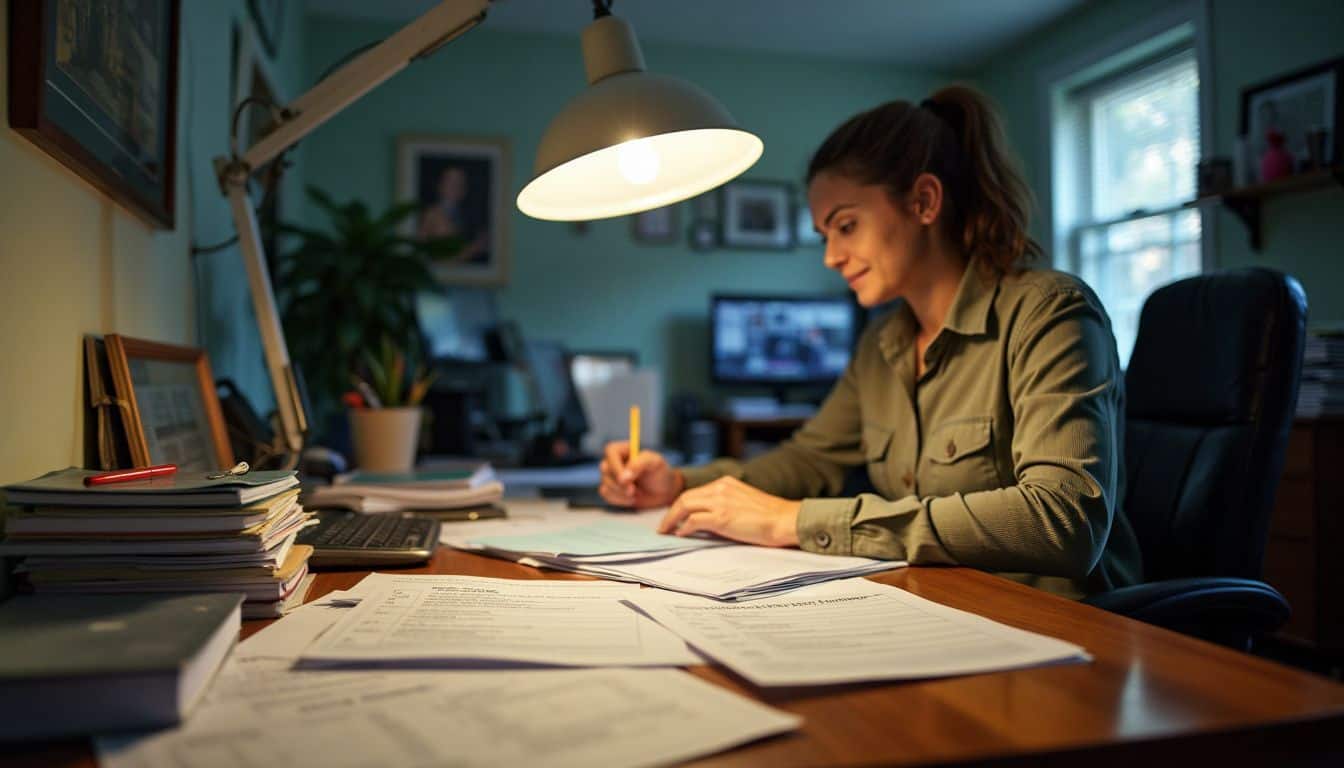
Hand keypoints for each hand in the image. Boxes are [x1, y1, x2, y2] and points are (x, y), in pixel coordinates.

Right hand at [598, 441, 683, 508]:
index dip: (615, 465)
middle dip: (618, 482)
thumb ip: (640, 464)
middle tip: (632, 490)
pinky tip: (632, 499)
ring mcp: (611, 475)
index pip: (611, 451)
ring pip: (605, 483)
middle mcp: (615, 460)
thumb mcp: (655, 463)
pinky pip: (606, 494)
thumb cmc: (660, 472)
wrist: (663, 491)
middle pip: (605, 468)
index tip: (624, 479)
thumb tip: (623, 477)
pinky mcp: (610, 489)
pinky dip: (619, 499)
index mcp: (624, 449)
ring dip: (620, 492)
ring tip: (636, 494)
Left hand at [658, 476, 800, 546]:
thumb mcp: (743, 503)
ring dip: (672, 519)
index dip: (681, 505)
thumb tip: (706, 521)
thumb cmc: (769, 517)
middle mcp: (721, 488)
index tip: (674, 516)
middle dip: (670, 512)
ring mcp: (720, 501)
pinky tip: (681, 534)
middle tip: (663, 526)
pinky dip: (684, 527)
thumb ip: (725, 505)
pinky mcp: (722, 517)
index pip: (695, 492)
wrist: (784, 520)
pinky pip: (694, 520)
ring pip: (685, 505)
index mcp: (726, 483)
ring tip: (666, 531)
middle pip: (685, 497)